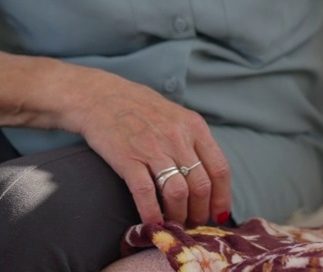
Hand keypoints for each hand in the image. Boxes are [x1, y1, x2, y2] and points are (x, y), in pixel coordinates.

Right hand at [69, 72, 231, 226]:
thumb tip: (208, 176)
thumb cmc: (139, 107)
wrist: (100, 96)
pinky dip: (152, 214)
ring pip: (178, 192)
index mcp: (194, 126)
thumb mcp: (176, 116)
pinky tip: (153, 224)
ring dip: (179, 215)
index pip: (220, 168)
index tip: (219, 214)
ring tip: (175, 225)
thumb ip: (193, 141)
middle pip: (201, 185)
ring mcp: (153, 148)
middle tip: (194, 224)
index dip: (222, 197)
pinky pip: (146, 193)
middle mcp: (178, 137)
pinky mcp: (128, 159)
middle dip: (200, 212)